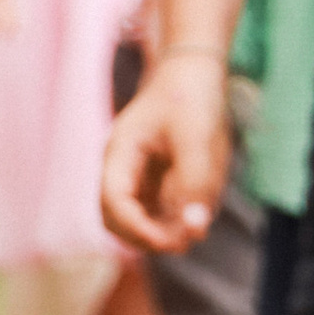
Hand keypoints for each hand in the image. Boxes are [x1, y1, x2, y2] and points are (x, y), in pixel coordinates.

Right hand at [102, 54, 227, 254]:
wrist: (193, 73)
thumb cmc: (191, 98)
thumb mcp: (198, 136)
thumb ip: (195, 183)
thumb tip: (194, 230)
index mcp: (119, 154)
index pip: (114, 206)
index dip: (139, 230)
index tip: (173, 241)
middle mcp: (121, 170)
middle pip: (118, 222)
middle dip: (149, 237)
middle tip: (187, 240)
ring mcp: (136, 177)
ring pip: (141, 221)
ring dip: (165, 229)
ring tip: (197, 218)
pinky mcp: (154, 182)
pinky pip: (162, 212)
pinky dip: (178, 218)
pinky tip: (199, 206)